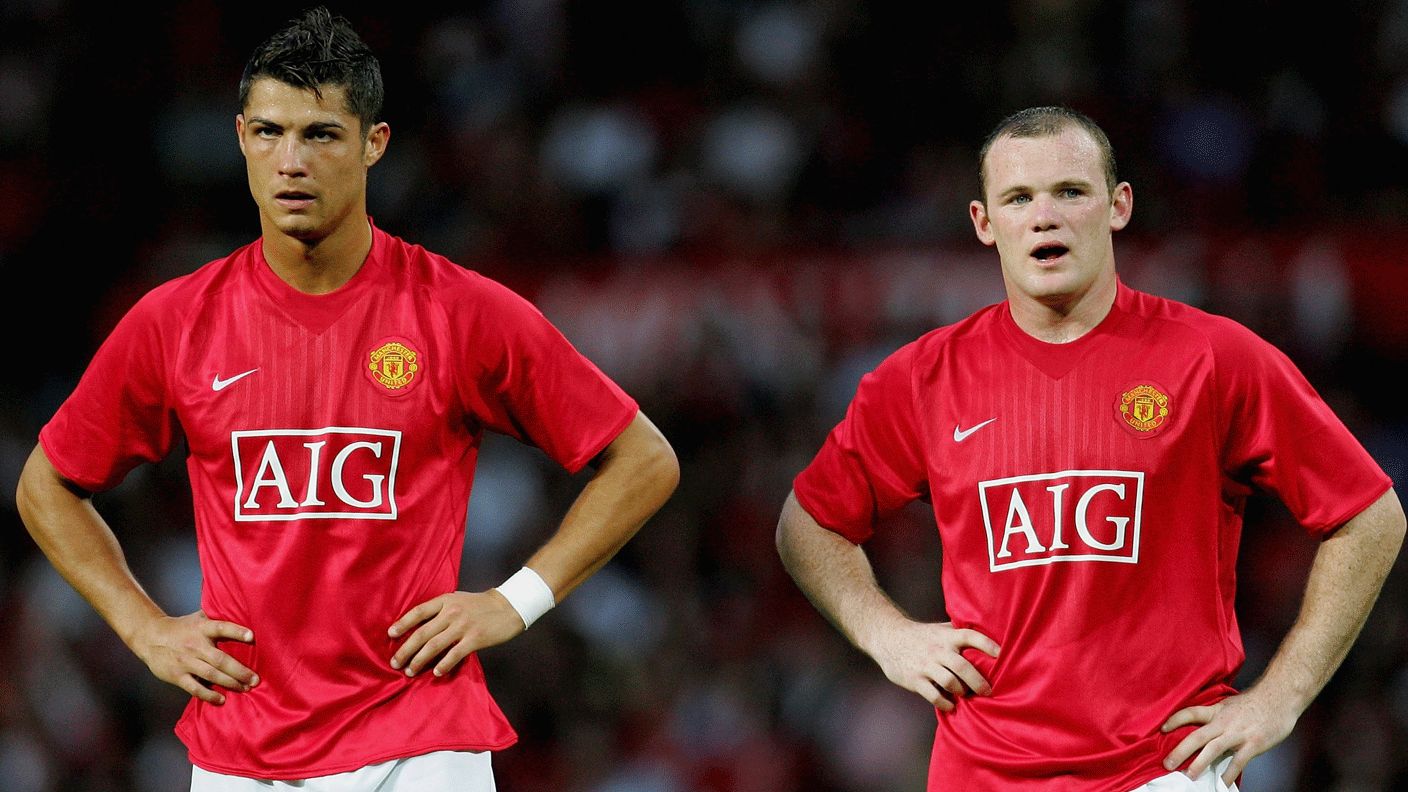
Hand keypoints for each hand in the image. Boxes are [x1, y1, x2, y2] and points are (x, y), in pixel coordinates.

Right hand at [129, 610, 257, 704]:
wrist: (150, 636)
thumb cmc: (181, 627)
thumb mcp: (197, 618)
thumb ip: (216, 617)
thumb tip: (241, 612)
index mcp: (202, 628)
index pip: (221, 628)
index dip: (236, 631)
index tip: (252, 637)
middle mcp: (195, 645)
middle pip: (220, 659)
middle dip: (240, 671)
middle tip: (255, 680)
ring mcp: (186, 662)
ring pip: (211, 675)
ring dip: (230, 683)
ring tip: (246, 688)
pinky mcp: (177, 675)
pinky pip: (195, 688)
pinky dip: (208, 695)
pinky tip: (222, 699)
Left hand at [388, 591, 523, 677]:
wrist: (509, 606)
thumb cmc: (481, 605)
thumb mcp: (458, 599)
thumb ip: (441, 610)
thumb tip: (419, 626)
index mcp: (446, 601)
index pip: (418, 612)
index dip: (403, 623)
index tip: (391, 635)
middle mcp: (452, 613)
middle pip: (422, 633)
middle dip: (405, 650)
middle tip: (395, 663)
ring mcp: (463, 626)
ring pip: (434, 646)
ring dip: (419, 660)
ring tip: (410, 671)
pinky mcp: (475, 639)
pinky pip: (454, 655)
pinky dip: (443, 665)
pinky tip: (436, 673)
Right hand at [866, 620, 999, 710]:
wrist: (888, 638)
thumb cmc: (921, 636)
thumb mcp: (940, 629)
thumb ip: (959, 633)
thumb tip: (989, 634)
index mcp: (946, 636)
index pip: (969, 636)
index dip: (986, 644)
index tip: (1000, 654)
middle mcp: (937, 650)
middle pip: (962, 666)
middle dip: (978, 682)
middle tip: (988, 691)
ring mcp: (925, 665)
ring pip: (950, 682)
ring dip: (962, 691)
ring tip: (966, 695)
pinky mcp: (915, 679)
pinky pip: (934, 696)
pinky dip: (946, 703)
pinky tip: (951, 705)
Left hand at [1160, 687, 1298, 783]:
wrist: (1280, 697)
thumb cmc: (1256, 702)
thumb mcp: (1230, 704)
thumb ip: (1217, 716)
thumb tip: (1204, 728)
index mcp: (1216, 711)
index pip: (1190, 713)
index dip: (1174, 720)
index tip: (1162, 729)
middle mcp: (1223, 722)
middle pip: (1196, 736)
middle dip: (1180, 751)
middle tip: (1167, 764)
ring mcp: (1238, 734)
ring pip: (1213, 749)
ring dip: (1199, 763)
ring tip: (1188, 775)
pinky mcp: (1253, 744)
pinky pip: (1238, 762)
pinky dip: (1229, 774)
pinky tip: (1221, 784)